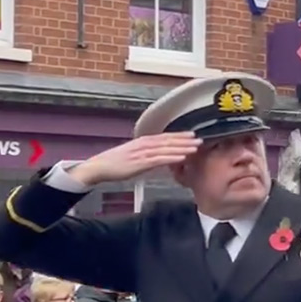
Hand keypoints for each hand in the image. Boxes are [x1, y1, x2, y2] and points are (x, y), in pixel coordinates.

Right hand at [71, 134, 201, 185]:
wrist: (99, 167)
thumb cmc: (116, 163)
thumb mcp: (134, 154)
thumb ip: (147, 153)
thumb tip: (159, 156)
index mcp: (143, 141)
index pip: (165, 136)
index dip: (179, 135)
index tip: (192, 134)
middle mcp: (144, 144)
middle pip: (168, 140)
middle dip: (185, 140)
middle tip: (201, 139)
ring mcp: (142, 153)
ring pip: (166, 148)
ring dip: (182, 147)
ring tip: (196, 147)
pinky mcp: (140, 163)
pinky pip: (159, 159)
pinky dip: (171, 157)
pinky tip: (182, 157)